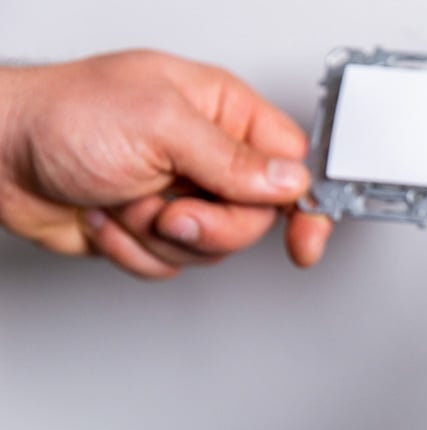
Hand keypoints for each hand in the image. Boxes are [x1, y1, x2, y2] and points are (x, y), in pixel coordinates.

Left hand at [0, 49, 331, 277]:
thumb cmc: (63, 118)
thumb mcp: (160, 126)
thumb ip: (233, 159)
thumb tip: (290, 182)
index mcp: (221, 112)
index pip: (290, 162)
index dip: (305, 203)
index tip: (306, 239)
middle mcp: (207, 154)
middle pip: (254, 216)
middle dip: (210, 224)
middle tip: (175, 210)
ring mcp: (182, 194)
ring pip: (213, 246)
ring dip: (162, 235)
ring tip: (128, 201)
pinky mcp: (154, 228)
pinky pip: (173, 263)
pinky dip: (135, 249)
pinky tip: (109, 215)